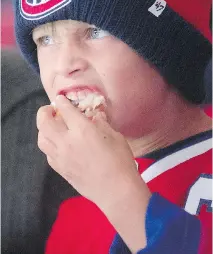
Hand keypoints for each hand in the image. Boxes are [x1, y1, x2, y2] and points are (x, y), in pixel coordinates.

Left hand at [37, 95, 141, 209]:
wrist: (115, 190)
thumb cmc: (120, 160)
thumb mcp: (114, 136)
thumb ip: (101, 123)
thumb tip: (93, 116)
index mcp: (82, 129)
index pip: (65, 109)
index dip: (61, 101)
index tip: (60, 99)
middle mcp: (66, 141)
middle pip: (44, 122)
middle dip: (44, 112)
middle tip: (51, 110)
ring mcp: (61, 157)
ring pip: (42, 139)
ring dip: (44, 129)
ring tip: (53, 127)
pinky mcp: (60, 169)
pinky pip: (48, 154)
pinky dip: (50, 145)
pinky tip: (58, 145)